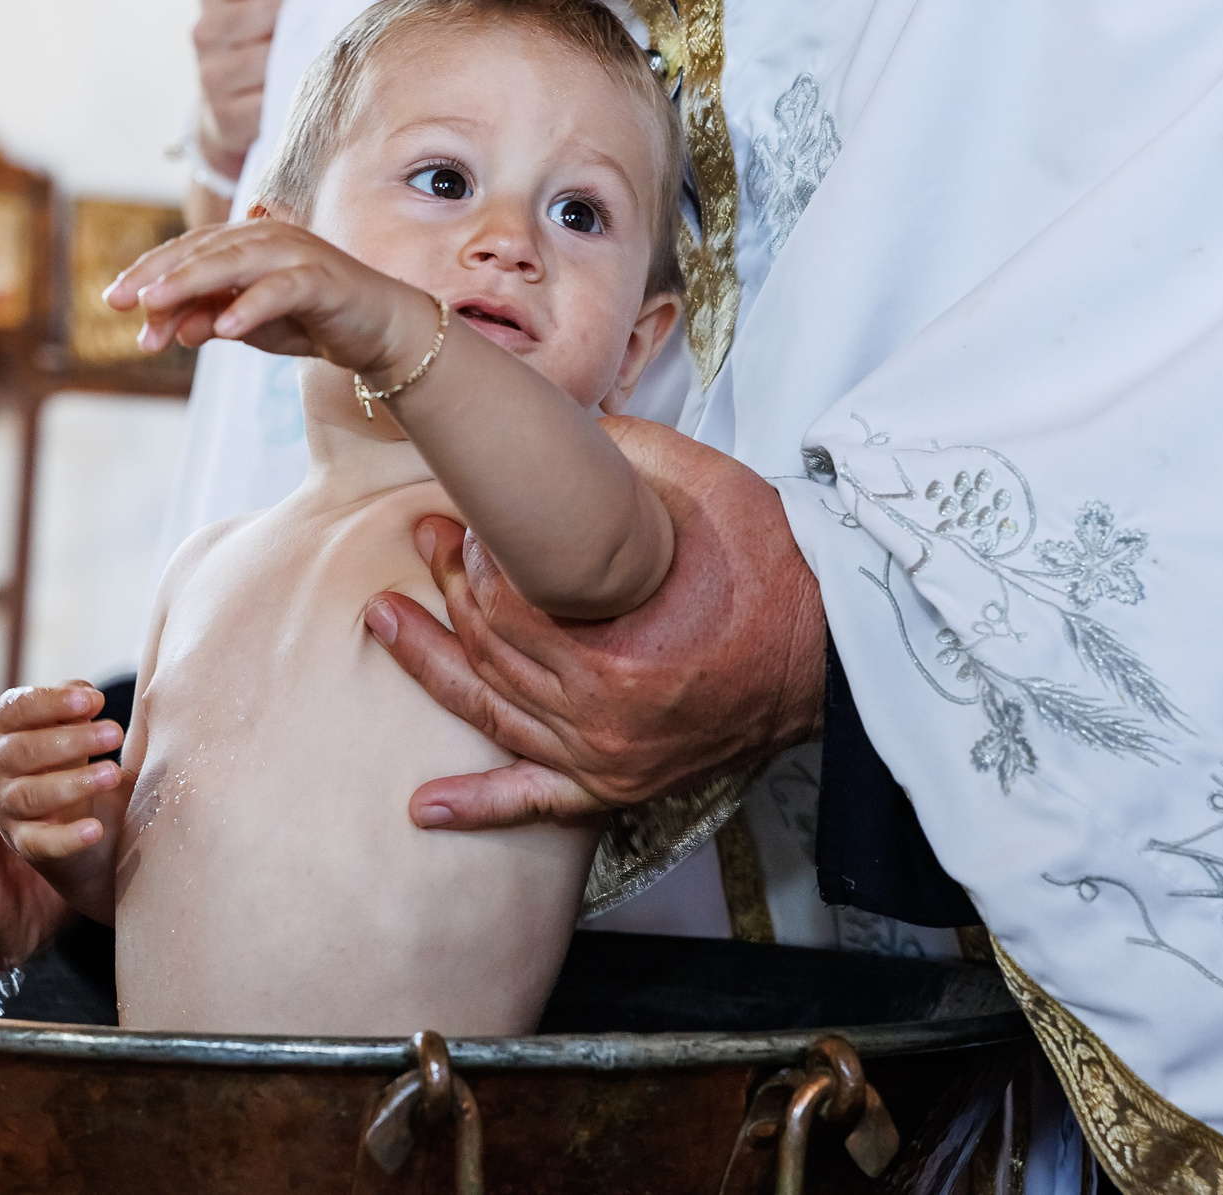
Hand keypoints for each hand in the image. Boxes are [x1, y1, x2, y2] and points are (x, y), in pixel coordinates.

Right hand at [0, 682, 128, 865]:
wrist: (53, 814)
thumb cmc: (61, 754)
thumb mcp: (65, 723)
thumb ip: (75, 704)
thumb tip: (90, 698)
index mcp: (3, 728)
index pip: (18, 709)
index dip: (53, 702)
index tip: (94, 701)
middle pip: (25, 750)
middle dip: (72, 741)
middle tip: (116, 732)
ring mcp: (5, 805)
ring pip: (32, 795)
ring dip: (75, 783)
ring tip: (114, 773)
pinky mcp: (21, 841)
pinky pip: (40, 842)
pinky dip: (67, 838)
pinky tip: (95, 830)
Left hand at [103, 218, 429, 375]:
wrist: (377, 329)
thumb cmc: (309, 320)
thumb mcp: (248, 325)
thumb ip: (208, 321)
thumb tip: (165, 331)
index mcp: (244, 243)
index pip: (186, 252)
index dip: (148, 273)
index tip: (112, 301)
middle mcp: (266, 237)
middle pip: (202, 251)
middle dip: (157, 275)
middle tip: (119, 301)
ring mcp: (296, 253)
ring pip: (234, 262)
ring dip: (191, 283)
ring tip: (154, 305)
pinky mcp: (323, 278)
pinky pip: (281, 290)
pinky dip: (251, 306)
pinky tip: (224, 329)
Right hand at [192, 0, 354, 169]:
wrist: (227, 104)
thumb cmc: (269, 38)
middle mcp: (206, 28)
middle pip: (270, 12)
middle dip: (326, 9)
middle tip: (374, 8)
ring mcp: (211, 74)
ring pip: (273, 60)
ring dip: (321, 55)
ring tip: (359, 49)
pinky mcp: (224, 116)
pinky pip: (275, 103)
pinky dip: (309, 96)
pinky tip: (336, 88)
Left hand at [362, 420, 827, 828]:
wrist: (837, 646)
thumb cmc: (773, 563)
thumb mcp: (701, 485)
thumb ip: (619, 450)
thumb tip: (552, 415)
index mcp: (618, 657)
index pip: (506, 606)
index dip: (473, 558)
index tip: (463, 518)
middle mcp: (603, 721)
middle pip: (491, 651)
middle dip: (448, 590)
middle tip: (423, 539)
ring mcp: (609, 760)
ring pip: (492, 712)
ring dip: (430, 664)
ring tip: (385, 617)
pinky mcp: (621, 784)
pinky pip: (537, 803)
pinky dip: (479, 806)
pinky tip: (425, 807)